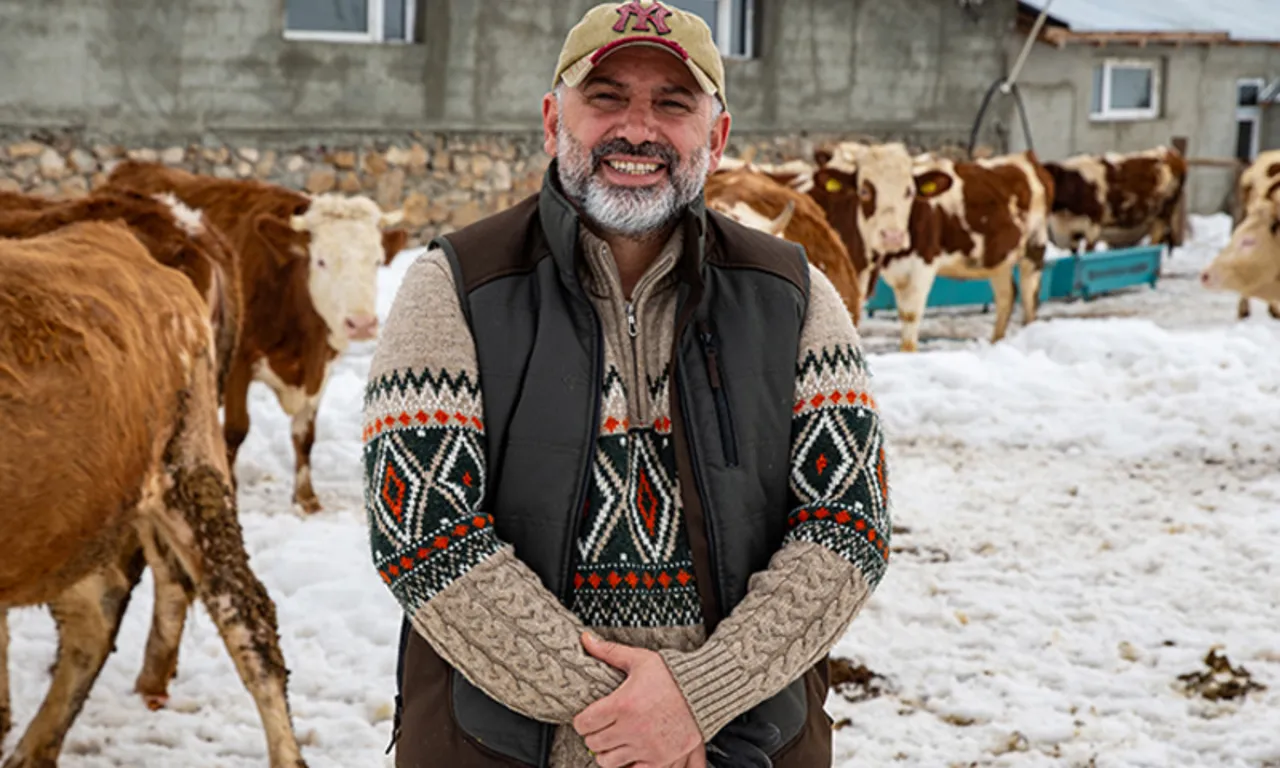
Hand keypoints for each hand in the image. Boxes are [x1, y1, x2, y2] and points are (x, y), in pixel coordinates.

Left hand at [573, 632, 702, 767]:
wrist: (705, 692)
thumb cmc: (673, 675)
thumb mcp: (640, 659)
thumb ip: (610, 651)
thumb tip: (585, 638)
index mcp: (622, 704)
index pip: (584, 724)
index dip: (581, 721)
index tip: (586, 718)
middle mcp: (632, 729)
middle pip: (594, 743)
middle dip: (593, 735)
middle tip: (601, 728)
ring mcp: (646, 747)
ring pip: (608, 761)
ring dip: (607, 752)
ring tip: (614, 741)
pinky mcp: (660, 760)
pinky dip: (628, 764)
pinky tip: (630, 752)